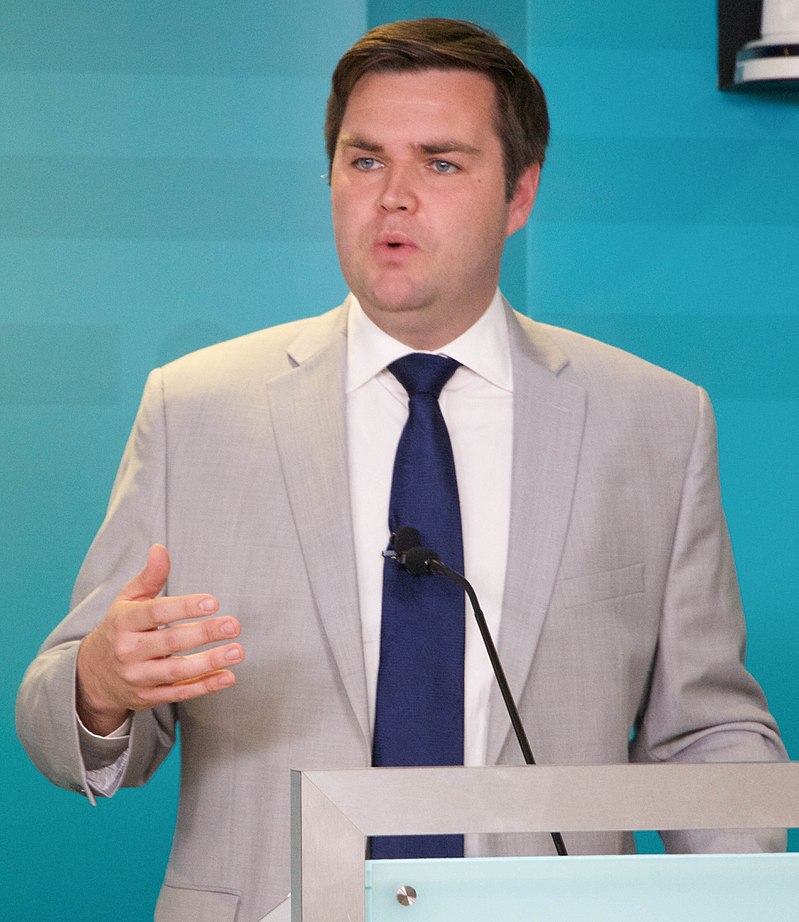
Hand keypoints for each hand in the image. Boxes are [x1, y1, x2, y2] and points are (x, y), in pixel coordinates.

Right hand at [76, 544, 242, 734]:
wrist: (92, 676)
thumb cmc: (120, 629)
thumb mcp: (127, 601)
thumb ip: (149, 577)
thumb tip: (160, 549)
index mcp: (123, 622)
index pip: (155, 612)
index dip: (185, 607)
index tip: (214, 602)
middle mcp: (128, 651)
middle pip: (169, 641)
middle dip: (204, 633)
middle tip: (234, 625)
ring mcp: (137, 677)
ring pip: (176, 671)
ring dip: (209, 662)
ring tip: (237, 651)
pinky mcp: (147, 697)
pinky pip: (179, 693)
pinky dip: (204, 686)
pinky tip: (227, 676)